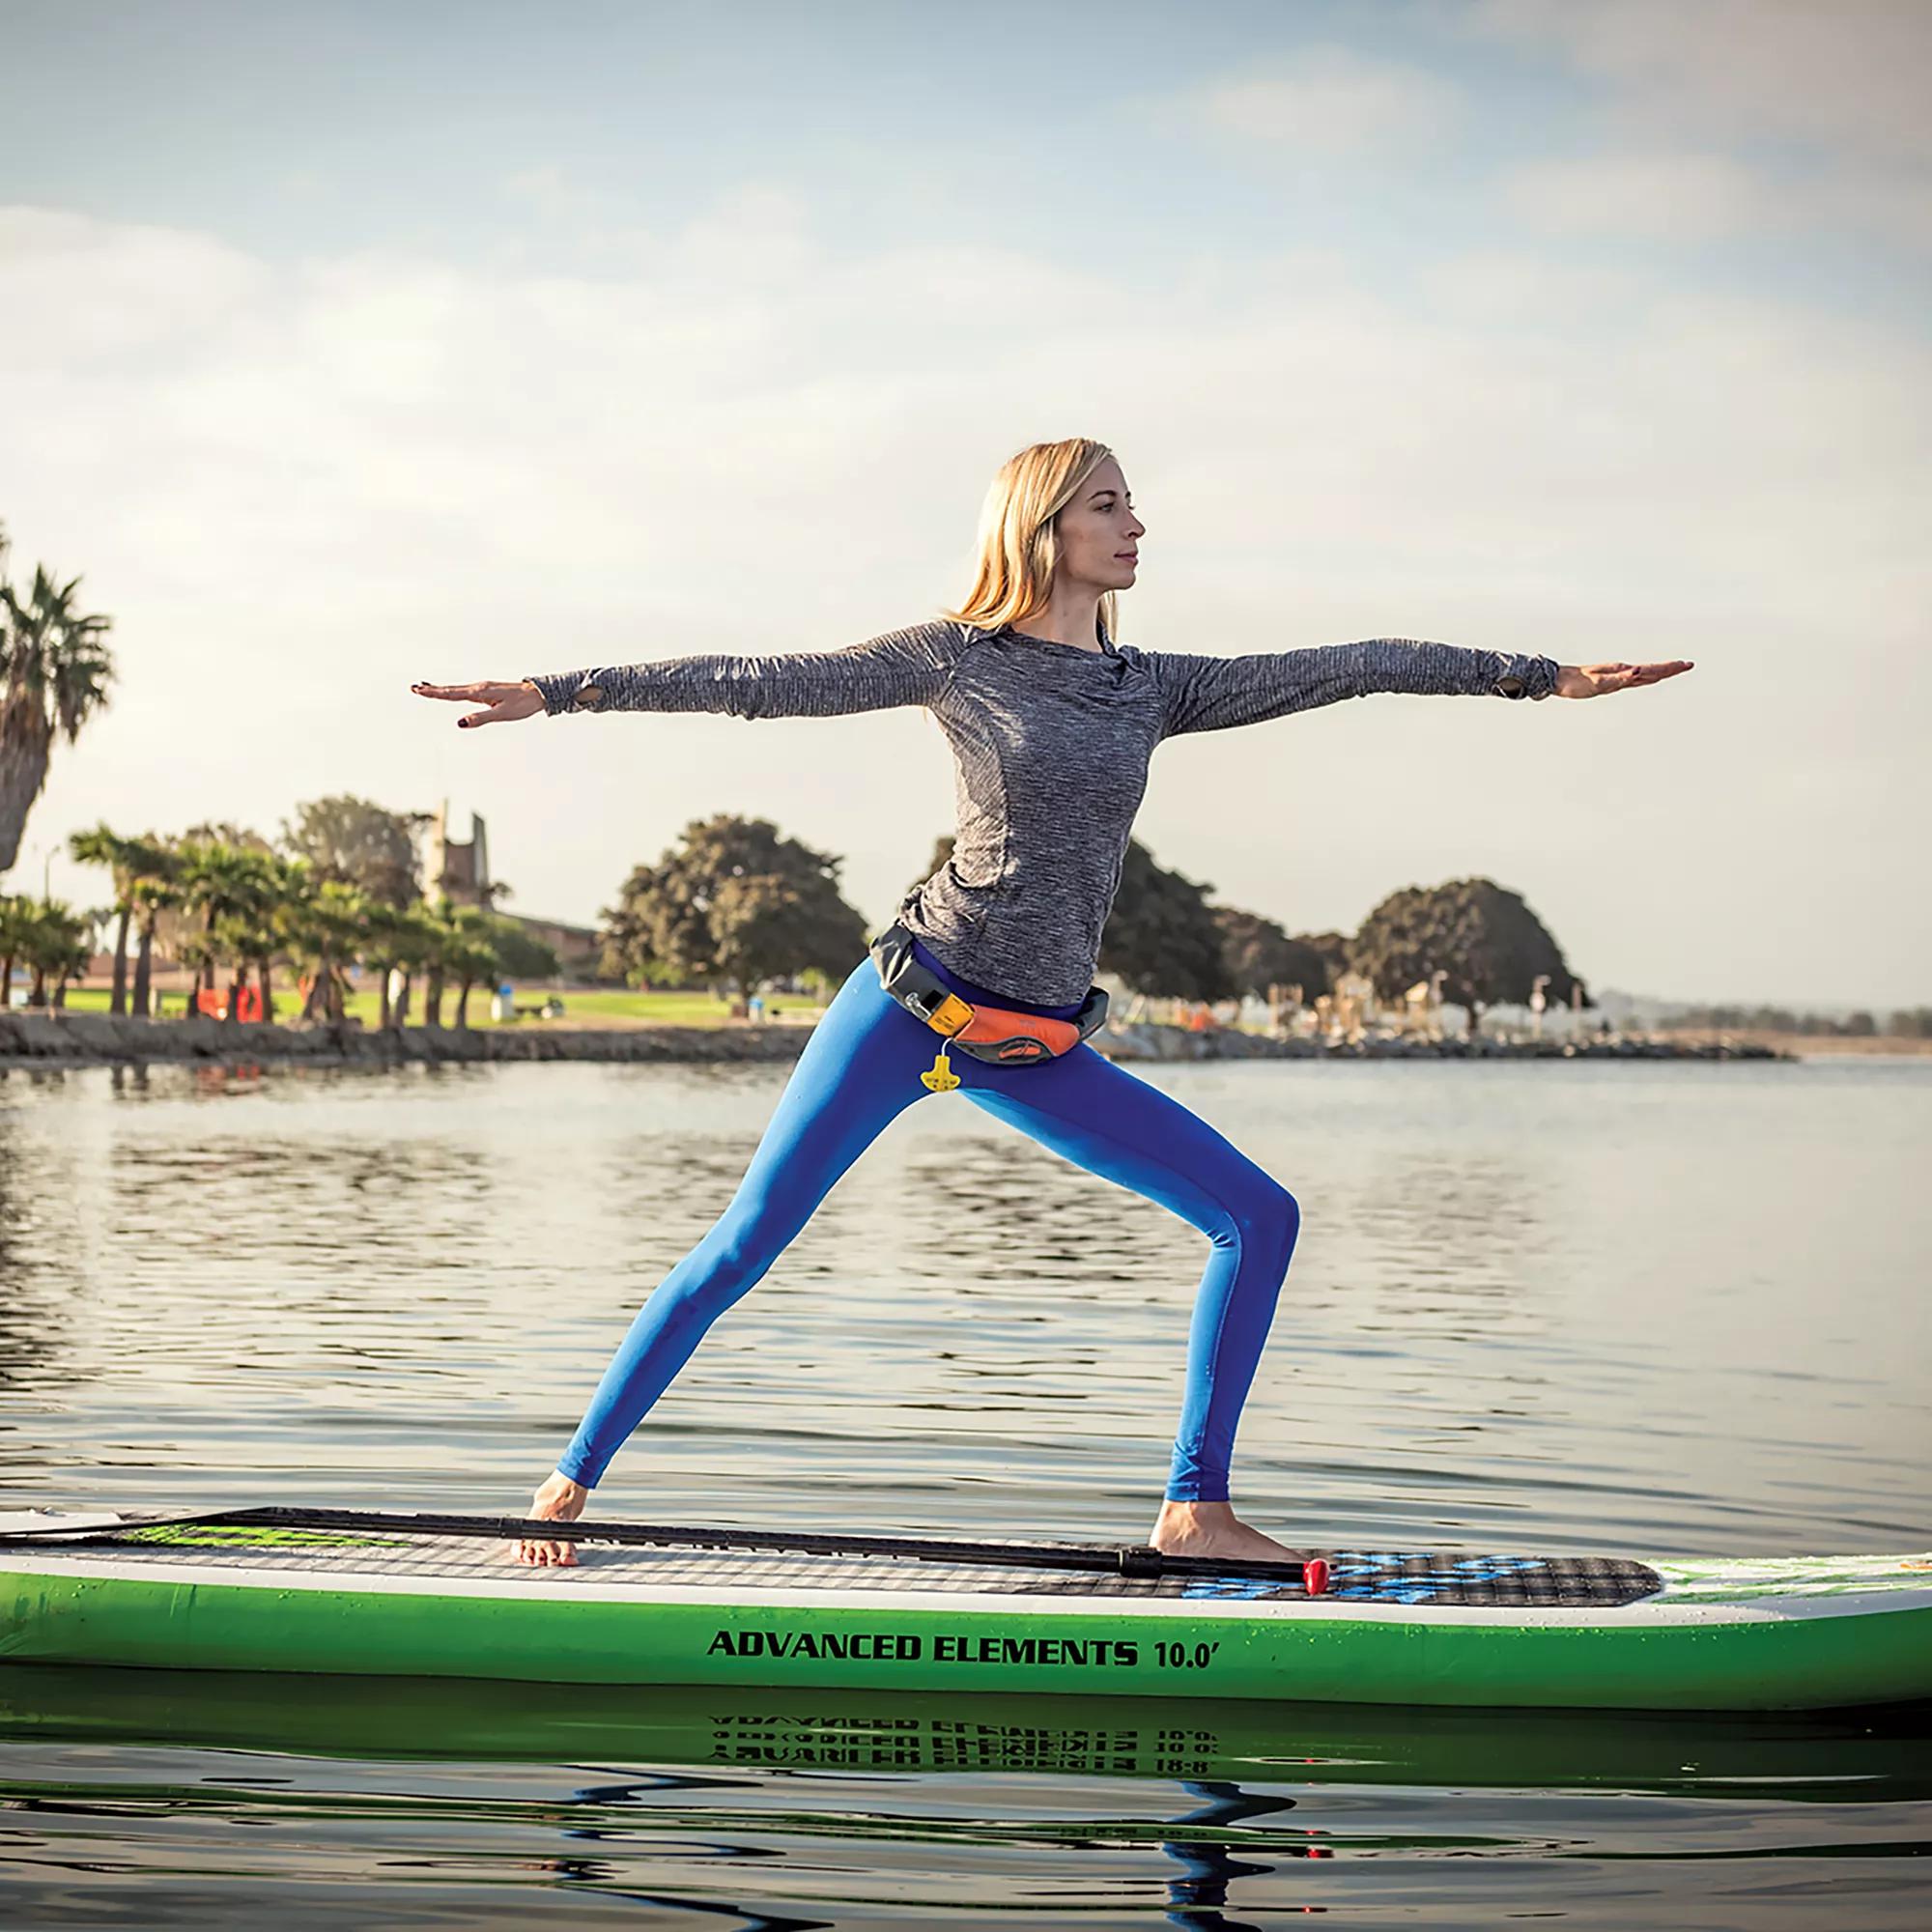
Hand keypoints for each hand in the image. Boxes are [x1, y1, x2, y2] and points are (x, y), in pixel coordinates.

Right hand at [411, 678, 545, 727]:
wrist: (538, 694)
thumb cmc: (522, 705)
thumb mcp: (501, 714)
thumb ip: (480, 719)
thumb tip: (459, 723)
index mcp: (479, 692)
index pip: (452, 694)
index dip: (434, 693)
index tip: (418, 690)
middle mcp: (479, 688)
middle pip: (451, 690)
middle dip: (432, 690)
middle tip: (414, 688)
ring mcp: (483, 688)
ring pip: (457, 690)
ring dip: (440, 690)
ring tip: (425, 689)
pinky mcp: (488, 691)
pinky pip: (465, 692)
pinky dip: (453, 691)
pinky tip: (451, 693)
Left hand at [1553, 660, 1693, 698]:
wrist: (1557, 680)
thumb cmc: (1575, 682)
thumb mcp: (1598, 682)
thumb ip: (1619, 678)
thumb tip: (1638, 671)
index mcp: (1622, 671)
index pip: (1651, 670)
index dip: (1669, 669)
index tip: (1686, 665)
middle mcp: (1622, 672)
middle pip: (1652, 670)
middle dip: (1671, 669)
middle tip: (1689, 665)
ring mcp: (1617, 676)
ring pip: (1644, 674)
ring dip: (1661, 672)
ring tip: (1676, 669)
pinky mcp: (1610, 681)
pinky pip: (1633, 679)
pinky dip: (1645, 677)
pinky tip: (1649, 676)